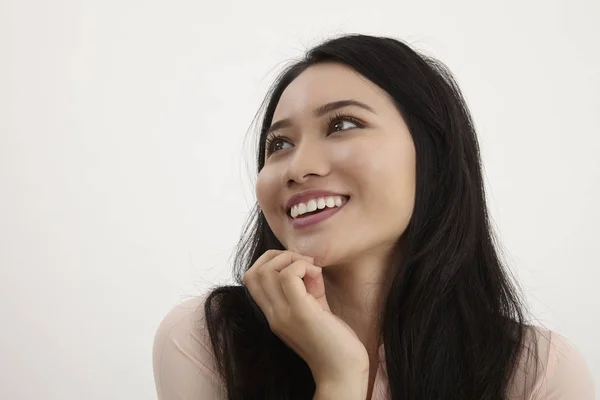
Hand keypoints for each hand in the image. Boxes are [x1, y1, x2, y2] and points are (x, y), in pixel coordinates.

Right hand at [243, 250, 368, 383]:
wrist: (343, 373)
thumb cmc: (334, 342)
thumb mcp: (316, 308)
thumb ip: (308, 288)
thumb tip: (308, 265)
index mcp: (274, 314)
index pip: (250, 278)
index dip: (269, 261)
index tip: (297, 264)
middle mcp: (273, 315)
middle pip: (253, 271)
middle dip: (279, 255)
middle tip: (304, 262)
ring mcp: (284, 315)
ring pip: (268, 271)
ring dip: (292, 259)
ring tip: (312, 268)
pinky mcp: (301, 314)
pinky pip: (289, 276)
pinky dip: (303, 266)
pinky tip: (317, 274)